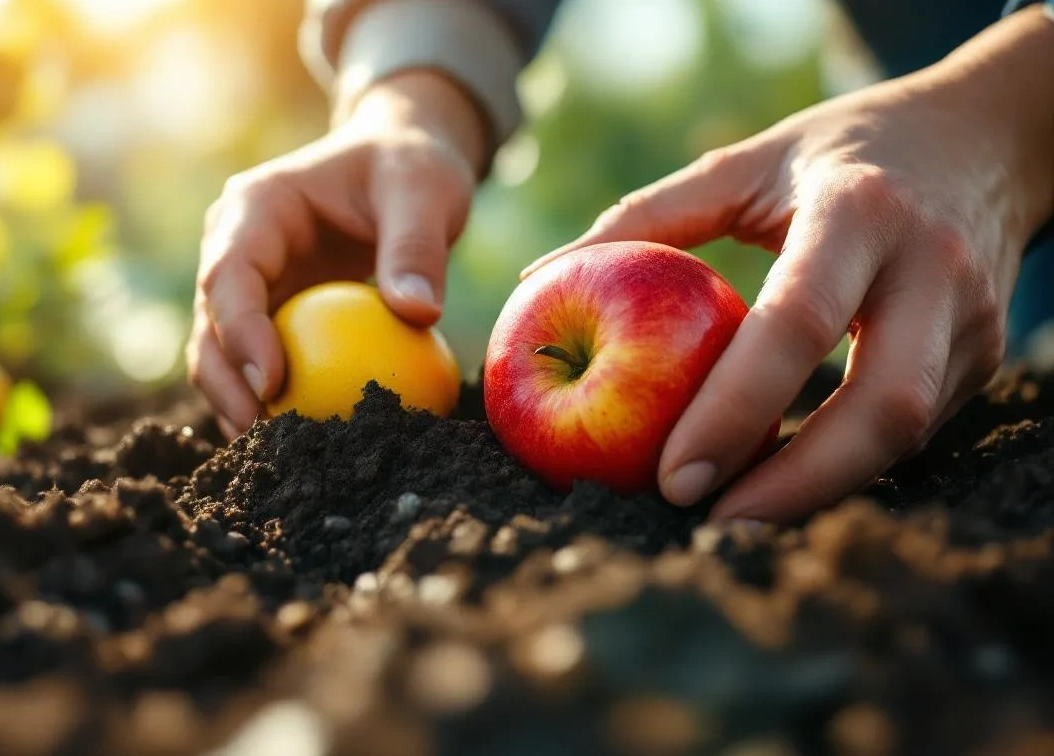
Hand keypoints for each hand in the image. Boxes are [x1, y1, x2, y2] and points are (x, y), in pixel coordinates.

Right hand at [188, 72, 486, 437]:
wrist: (401, 165)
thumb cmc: (409, 167)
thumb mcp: (423, 191)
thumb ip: (417, 246)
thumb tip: (419, 312)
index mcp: (254, 208)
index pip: (229, 275)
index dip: (239, 331)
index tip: (270, 382)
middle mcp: (235, 248)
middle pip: (210, 324)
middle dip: (226, 384)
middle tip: (262, 435)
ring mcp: (248, 287)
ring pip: (222, 354)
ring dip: (238, 404)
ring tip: (274, 453)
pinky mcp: (271, 317)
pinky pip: (260, 365)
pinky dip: (272, 403)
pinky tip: (299, 443)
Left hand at [521, 5, 1053, 521]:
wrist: (986, 137)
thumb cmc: (837, 154)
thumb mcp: (745, 164)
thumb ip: (646, 217)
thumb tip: (539, 277)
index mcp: (859, 212)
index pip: (796, 325)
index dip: (735, 410)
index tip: (671, 478)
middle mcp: (933, 268)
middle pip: (882, 408)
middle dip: (795, 485)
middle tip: (708, 524)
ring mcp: (974, 320)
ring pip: (907, 434)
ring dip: (819, 488)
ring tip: (734, 515)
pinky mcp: (986, 358)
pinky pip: (913, 430)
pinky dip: (845, 464)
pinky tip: (785, 480)